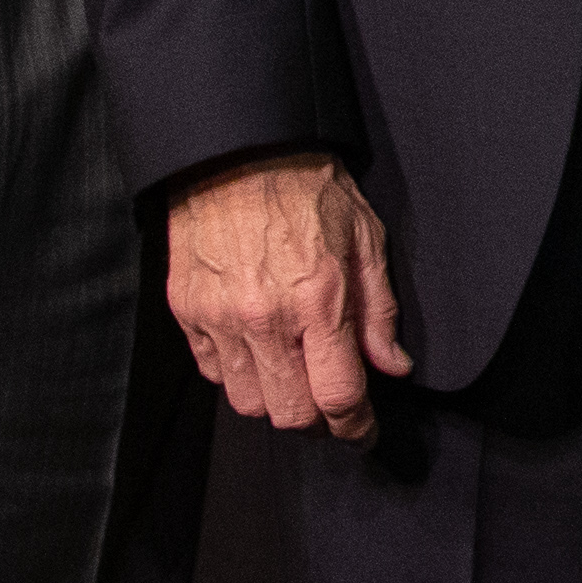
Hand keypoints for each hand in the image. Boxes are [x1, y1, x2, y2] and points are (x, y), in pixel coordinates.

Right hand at [163, 150, 409, 441]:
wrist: (237, 150)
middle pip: (291, 415)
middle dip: (318, 423)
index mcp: (318, 301)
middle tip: (331, 409)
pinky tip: (257, 351)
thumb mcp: (365, 238)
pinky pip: (213, 373)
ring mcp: (220, 319)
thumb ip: (380, 310)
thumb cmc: (307, 187)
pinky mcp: (188, 313)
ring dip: (276, 401)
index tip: (363, 432)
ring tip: (293, 377)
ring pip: (248, 403)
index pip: (339, 398)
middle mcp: (266, 319)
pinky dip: (237, 375)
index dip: (356, 428)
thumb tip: (394, 364)